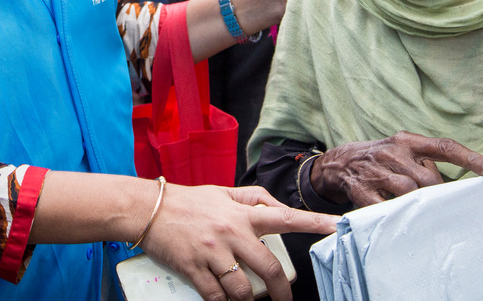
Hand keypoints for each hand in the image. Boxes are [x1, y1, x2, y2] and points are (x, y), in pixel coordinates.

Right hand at [140, 183, 336, 300]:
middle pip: (268, 268)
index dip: (313, 223)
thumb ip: (252, 197)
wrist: (146, 209)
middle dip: (282, 290)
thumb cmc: (185, 201)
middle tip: (286, 299)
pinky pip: (217, 296)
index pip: (284, 217)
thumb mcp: (221, 192)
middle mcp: (230, 233)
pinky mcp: (194, 270)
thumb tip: (277, 206)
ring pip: (243, 289)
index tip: (337, 226)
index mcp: (240, 214)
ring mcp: (212, 253)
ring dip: (251, 300)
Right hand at [309, 131, 482, 206]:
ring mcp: (376, 172)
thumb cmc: (384, 159)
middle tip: (445, 206)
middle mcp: (393, 153)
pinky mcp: (363, 191)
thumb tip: (457, 187)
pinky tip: (400, 215)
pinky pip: (388, 208)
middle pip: (429, 179)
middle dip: (439, 194)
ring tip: (423, 211)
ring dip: (420, 205)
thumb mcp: (404, 151)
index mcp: (407, 141)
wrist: (341, 163)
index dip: (471, 158)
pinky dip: (397, 213)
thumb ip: (427, 163)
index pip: (444, 147)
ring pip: (410, 193)